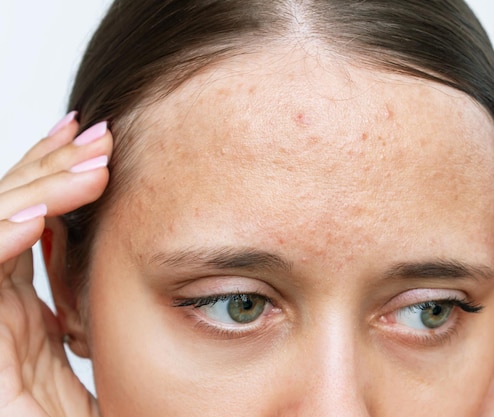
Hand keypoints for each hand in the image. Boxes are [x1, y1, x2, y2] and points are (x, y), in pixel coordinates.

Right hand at [0, 113, 110, 416]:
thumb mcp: (94, 375)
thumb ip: (102, 326)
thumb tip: (158, 277)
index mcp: (15, 317)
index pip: (26, 227)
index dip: (53, 180)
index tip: (98, 146)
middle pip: (4, 216)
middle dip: (47, 169)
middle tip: (98, 134)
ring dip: (32, 192)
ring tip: (90, 166)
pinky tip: (33, 223)